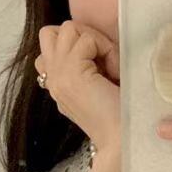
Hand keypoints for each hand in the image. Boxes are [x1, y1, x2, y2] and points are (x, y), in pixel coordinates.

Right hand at [34, 21, 122, 161]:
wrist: (121, 142)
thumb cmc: (120, 118)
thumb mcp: (99, 86)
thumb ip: (88, 67)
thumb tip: (93, 45)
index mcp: (56, 85)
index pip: (50, 48)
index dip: (78, 47)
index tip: (101, 69)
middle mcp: (52, 80)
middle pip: (50, 33)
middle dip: (80, 35)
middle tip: (102, 58)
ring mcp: (58, 76)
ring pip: (67, 29)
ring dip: (94, 40)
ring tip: (109, 66)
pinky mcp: (70, 73)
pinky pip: (85, 39)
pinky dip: (105, 48)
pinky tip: (114, 72)